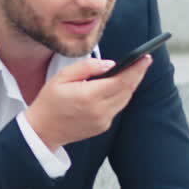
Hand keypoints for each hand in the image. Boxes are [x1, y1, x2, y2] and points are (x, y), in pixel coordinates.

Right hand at [24, 54, 152, 150]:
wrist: (43, 130)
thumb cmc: (50, 101)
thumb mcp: (62, 77)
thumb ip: (87, 67)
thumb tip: (110, 64)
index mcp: (89, 95)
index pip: (121, 80)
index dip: (136, 68)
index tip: (145, 57)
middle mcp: (100, 110)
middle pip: (127, 89)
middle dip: (137, 74)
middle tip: (143, 61)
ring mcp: (103, 120)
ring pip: (125, 99)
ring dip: (130, 85)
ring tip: (133, 71)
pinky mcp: (103, 126)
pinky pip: (117, 107)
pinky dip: (120, 95)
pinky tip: (119, 87)